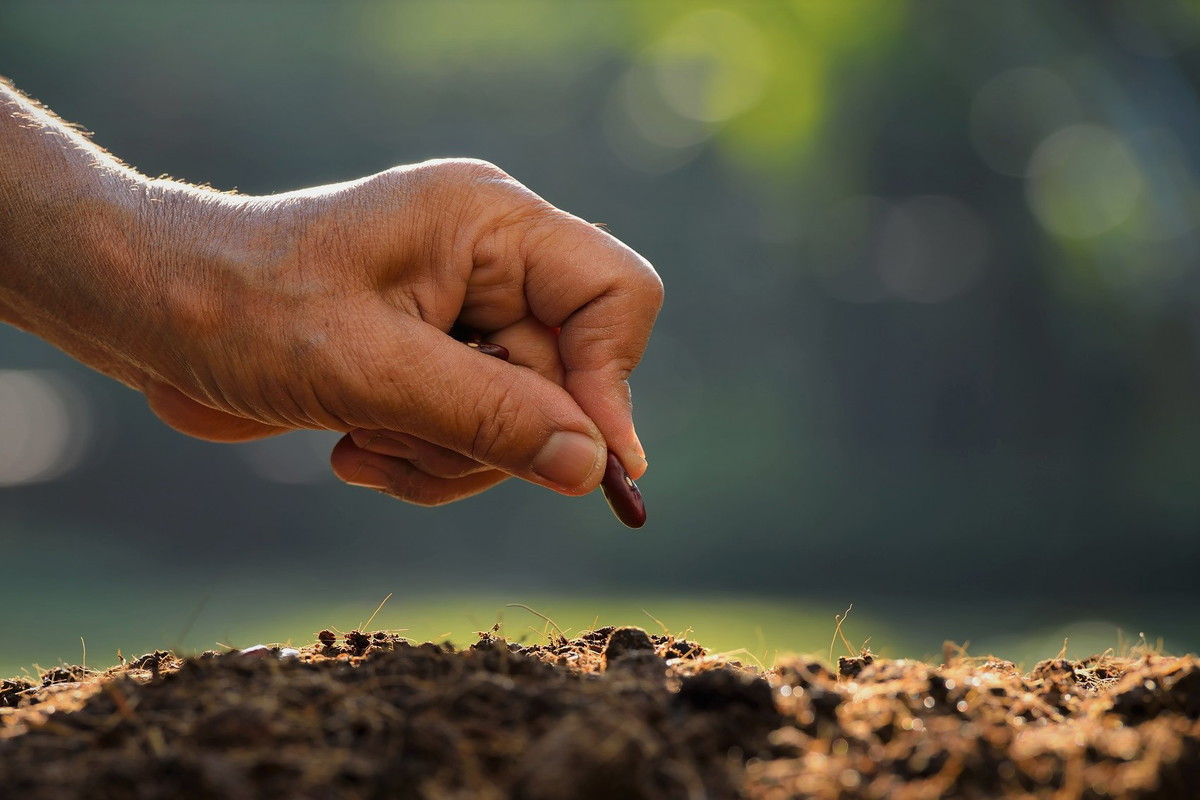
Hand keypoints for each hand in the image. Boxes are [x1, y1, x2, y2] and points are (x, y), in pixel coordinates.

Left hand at [139, 159, 661, 504]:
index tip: (579, 461)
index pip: (617, 293)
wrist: (151, 310)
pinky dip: (422, 460)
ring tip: (362, 439)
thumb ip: (489, 416)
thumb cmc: (242, 311)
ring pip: (524, 421)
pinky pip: (476, 435)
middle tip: (401, 435)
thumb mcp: (370, 370)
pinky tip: (354, 446)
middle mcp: (493, 260)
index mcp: (490, 223)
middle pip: (568, 378)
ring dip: (445, 455)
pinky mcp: (437, 356)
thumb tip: (594, 468)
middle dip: (487, 433)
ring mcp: (466, 310)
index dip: (609, 381)